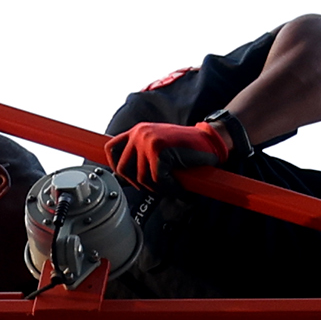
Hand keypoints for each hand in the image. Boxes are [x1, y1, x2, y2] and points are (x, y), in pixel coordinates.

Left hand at [108, 116, 241, 189]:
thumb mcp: (156, 147)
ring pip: (141, 178)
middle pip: (122, 169)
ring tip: (170, 184)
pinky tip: (178, 184)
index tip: (121, 177)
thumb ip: (140, 157)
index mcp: (137, 131)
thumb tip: (122, 176)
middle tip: (154, 186)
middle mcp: (139, 134)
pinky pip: (157, 180)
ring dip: (157, 187)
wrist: (209, 140)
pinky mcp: (159, 151)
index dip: (114, 166)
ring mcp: (148, 141)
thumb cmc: (185, 147)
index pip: (111, 148)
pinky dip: (169, 187)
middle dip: (137, 183)